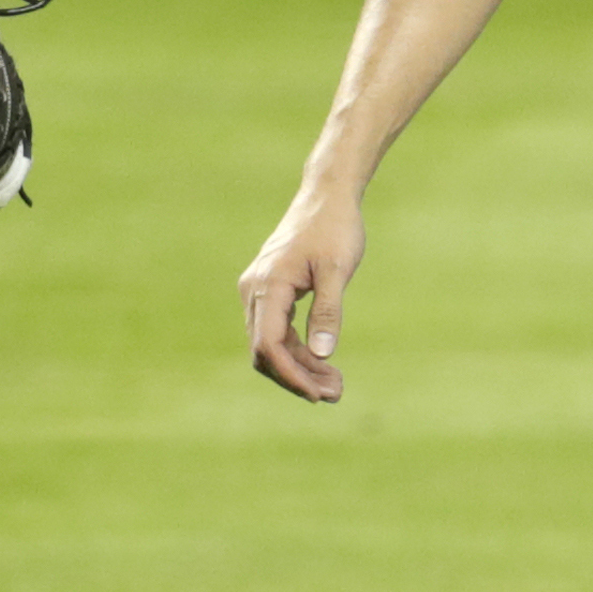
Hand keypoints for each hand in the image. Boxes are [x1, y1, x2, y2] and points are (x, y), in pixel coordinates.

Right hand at [240, 185, 365, 402]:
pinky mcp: (269, 292)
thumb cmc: (334, 228)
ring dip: (299, 368)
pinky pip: (276, 332)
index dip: (291, 375)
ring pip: (270, 345)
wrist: (326, 196)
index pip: (269, 344)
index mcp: (268, 284)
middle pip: (265, 351)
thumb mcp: (337, 269)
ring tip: (335, 386)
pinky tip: (323, 365)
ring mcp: (259, 291)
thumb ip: (328, 310)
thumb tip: (323, 355)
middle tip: (336, 394)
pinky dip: (297, 351)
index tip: (318, 395)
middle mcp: (255, 290)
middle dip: (297, 377)